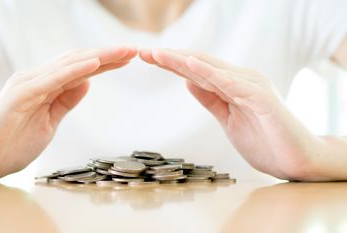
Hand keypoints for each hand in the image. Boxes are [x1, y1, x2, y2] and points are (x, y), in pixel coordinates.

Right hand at [0, 47, 137, 180]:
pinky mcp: (19, 95)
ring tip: (122, 52)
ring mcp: (27, 85)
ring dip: (97, 57)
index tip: (129, 58)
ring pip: (68, 65)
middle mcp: (37, 79)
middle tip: (134, 49)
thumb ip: (65, 101)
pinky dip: (73, 71)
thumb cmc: (12, 142)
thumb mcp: (50, 122)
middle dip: (108, 55)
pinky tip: (93, 65)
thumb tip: (88, 83)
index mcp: (46, 86)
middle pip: (78, 62)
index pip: (81, 69)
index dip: (105, 62)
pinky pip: (51, 80)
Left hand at [140, 48, 321, 180]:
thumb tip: (188, 82)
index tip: (147, 58)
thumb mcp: (227, 119)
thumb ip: (210, 99)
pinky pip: (231, 83)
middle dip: (170, 58)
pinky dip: (210, 73)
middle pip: (199, 65)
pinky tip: (191, 65)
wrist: (299, 160)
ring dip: (183, 61)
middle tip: (143, 52)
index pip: (195, 70)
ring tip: (159, 54)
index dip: (171, 64)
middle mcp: (240, 80)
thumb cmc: (265, 140)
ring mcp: (251, 86)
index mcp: (231, 85)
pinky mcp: (261, 98)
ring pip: (211, 69)